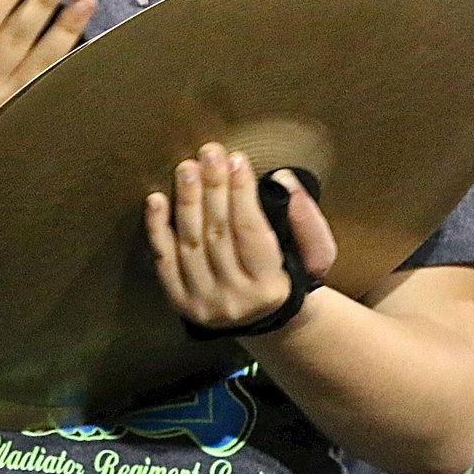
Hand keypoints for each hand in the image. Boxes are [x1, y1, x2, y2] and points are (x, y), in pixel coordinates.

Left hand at [144, 144, 336, 332]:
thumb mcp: (317, 253)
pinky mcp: (180, 302)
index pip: (251, 231)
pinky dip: (157, 229)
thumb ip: (305, 216)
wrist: (267, 321)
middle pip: (218, 234)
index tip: (237, 159)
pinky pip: (163, 261)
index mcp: (270, 286)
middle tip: (209, 152)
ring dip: (187, 200)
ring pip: (191, 244)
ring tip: (187, 167)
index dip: (242, 193)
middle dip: (213, 188)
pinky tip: (155, 199)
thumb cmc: (293, 274)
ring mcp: (204, 302)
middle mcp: (234, 298)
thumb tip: (282, 178)